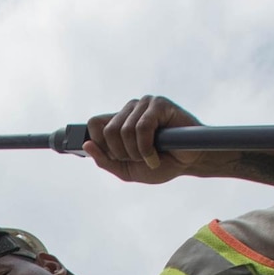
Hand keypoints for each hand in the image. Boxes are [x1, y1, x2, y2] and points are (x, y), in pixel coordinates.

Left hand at [85, 95, 225, 185]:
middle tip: (139, 159)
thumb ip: (105, 161)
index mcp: (119, 122)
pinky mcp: (159, 104)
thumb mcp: (127, 170)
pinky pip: (142, 127)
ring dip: (137, 153)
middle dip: (123, 154)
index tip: (118, 158)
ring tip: (151, 157)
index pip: (94, 124)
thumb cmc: (159, 164)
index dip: (101, 145)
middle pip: (108, 131)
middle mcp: (129, 109)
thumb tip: (86, 144)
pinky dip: (147, 148)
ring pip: (125, 131)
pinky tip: (156, 154)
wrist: (188, 164)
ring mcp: (144, 104)